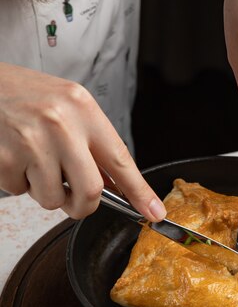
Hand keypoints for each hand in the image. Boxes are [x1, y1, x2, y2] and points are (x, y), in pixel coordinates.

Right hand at [0, 63, 165, 219]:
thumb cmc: (24, 95)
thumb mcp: (67, 106)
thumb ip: (91, 142)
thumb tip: (113, 185)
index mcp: (82, 108)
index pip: (120, 159)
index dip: (140, 192)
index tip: (154, 211)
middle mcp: (61, 125)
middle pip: (90, 192)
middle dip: (83, 206)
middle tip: (73, 199)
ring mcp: (31, 142)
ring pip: (53, 199)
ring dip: (45, 191)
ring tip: (33, 161)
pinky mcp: (4, 159)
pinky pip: (21, 192)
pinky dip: (18, 183)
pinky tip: (13, 156)